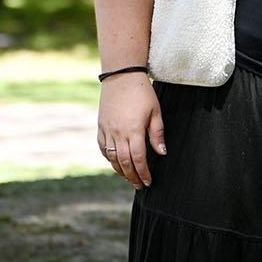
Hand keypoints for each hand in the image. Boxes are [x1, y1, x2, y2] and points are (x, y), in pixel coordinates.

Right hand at [97, 74, 165, 189]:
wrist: (121, 76)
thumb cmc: (142, 92)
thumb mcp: (155, 112)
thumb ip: (157, 134)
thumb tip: (161, 153)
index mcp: (134, 130)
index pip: (138, 159)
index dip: (143, 173)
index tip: (148, 182)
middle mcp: (118, 133)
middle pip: (124, 163)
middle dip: (133, 176)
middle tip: (139, 185)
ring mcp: (107, 130)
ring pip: (111, 158)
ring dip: (120, 171)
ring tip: (129, 177)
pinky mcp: (100, 126)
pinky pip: (102, 148)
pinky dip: (108, 158)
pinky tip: (115, 163)